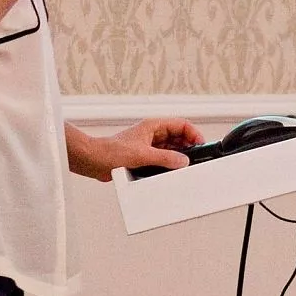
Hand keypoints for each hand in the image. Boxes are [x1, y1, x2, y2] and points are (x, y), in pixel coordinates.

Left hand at [67, 118, 205, 181]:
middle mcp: (152, 133)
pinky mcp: (144, 156)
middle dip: (188, 146)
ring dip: (178, 156)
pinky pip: (163, 158)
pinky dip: (169, 163)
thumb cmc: (111, 151)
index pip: (181, 124)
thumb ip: (165, 158)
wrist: (95, 160)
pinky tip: (172, 171)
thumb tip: (183, 161)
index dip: (193, 133)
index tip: (201, 145)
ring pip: (171, 148)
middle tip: (196, 158)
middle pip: (178, 136)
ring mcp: (149, 144)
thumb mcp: (142, 155)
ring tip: (185, 166)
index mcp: (153, 125)